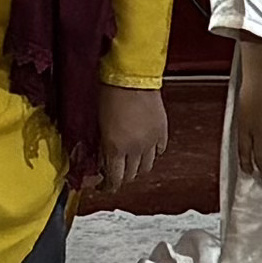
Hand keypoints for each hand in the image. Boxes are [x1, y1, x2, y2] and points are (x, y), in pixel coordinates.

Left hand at [87, 82, 172, 199]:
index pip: (114, 179)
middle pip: (131, 175)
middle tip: (116, 174)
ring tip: (132, 163)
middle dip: (122, 177)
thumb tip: (102, 159)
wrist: (131, 75)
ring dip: (138, 168)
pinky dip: (152, 154)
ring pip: (147, 167)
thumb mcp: (99, 124)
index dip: (109, 186)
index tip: (104, 186)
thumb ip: (102, 145)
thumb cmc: (110, 93)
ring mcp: (151, 141)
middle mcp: (135, 148)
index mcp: (115, 147)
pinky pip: (159, 151)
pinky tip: (146, 149)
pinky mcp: (162, 131)